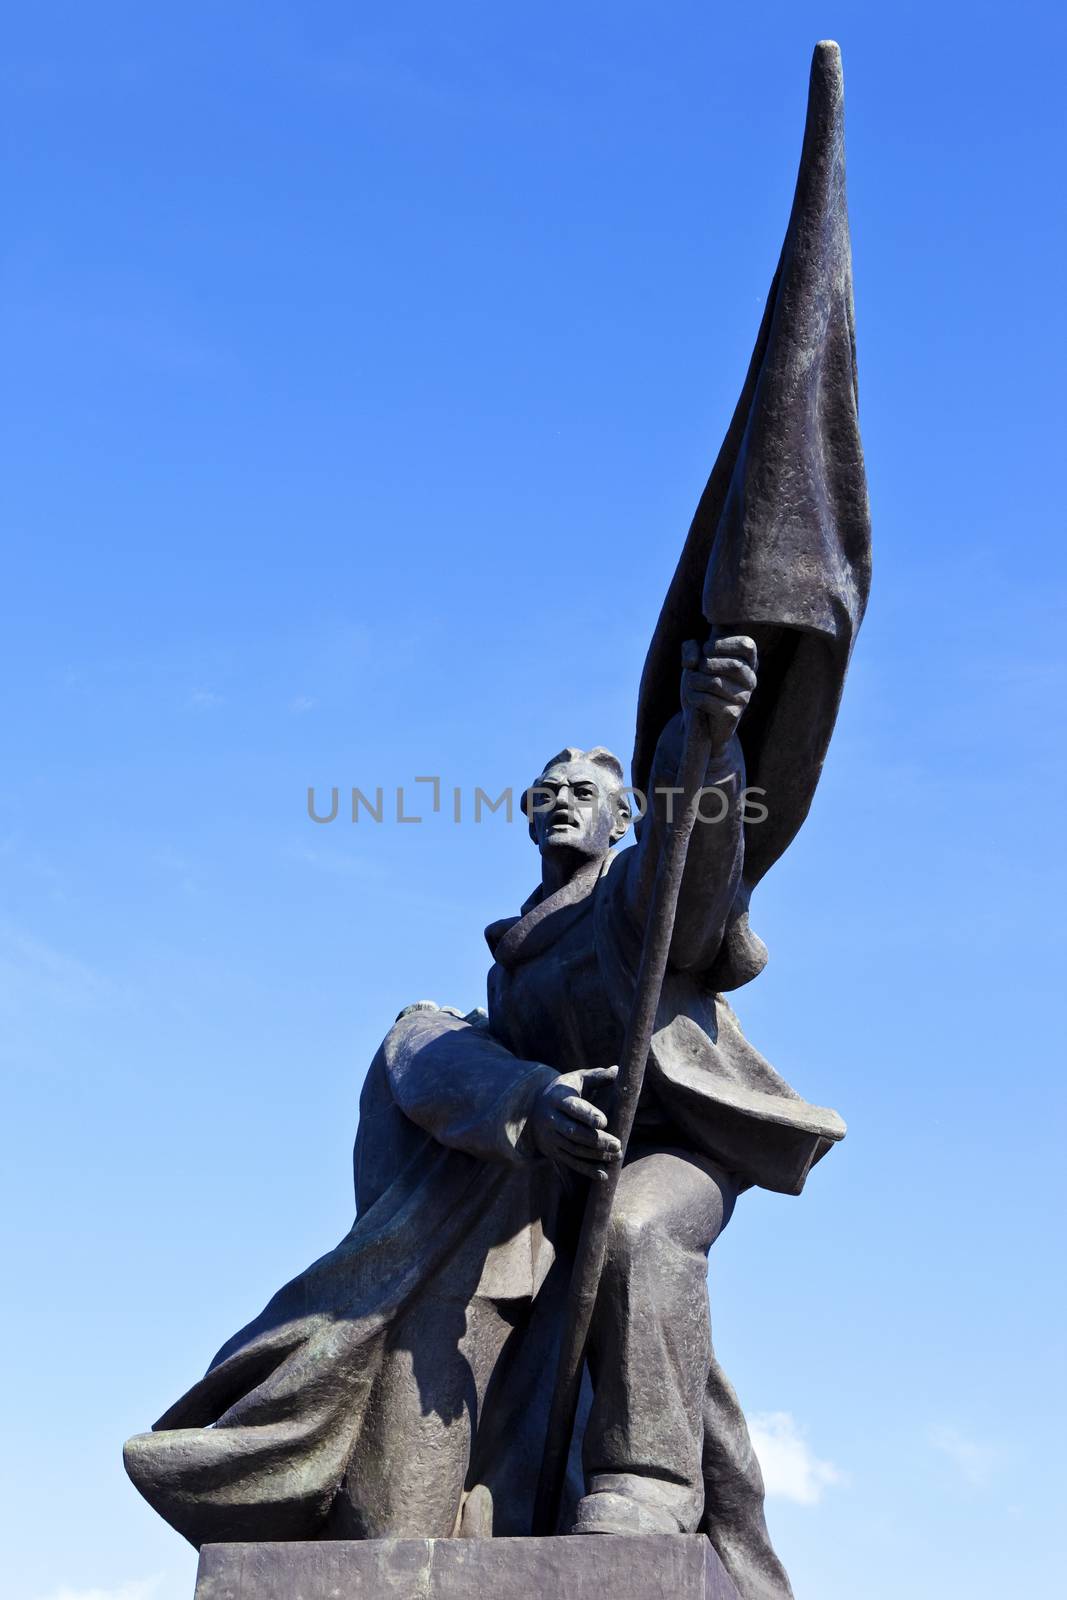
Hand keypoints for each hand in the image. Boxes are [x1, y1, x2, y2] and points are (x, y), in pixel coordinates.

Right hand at [527, 1065, 621, 1180]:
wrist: (532, 1108)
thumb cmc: (564, 1090)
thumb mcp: (577, 1079)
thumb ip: (598, 1076)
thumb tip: (619, 1070)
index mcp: (558, 1098)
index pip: (572, 1107)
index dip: (587, 1115)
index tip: (604, 1121)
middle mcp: (551, 1119)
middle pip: (574, 1132)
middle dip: (596, 1140)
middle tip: (618, 1143)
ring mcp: (551, 1137)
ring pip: (574, 1149)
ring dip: (596, 1155)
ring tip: (617, 1154)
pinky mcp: (553, 1151)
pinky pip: (570, 1162)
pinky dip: (587, 1169)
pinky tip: (603, 1174)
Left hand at [681, 633, 757, 754]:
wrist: (697, 718)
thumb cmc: (699, 683)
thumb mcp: (693, 659)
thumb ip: (691, 648)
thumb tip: (694, 661)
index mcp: (747, 661)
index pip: (746, 645)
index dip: (722, 643)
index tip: (706, 649)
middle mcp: (750, 680)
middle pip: (733, 665)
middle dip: (705, 664)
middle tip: (697, 670)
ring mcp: (744, 698)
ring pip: (715, 682)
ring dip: (695, 681)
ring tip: (693, 685)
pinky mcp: (732, 715)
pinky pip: (707, 699)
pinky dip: (693, 697)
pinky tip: (695, 701)